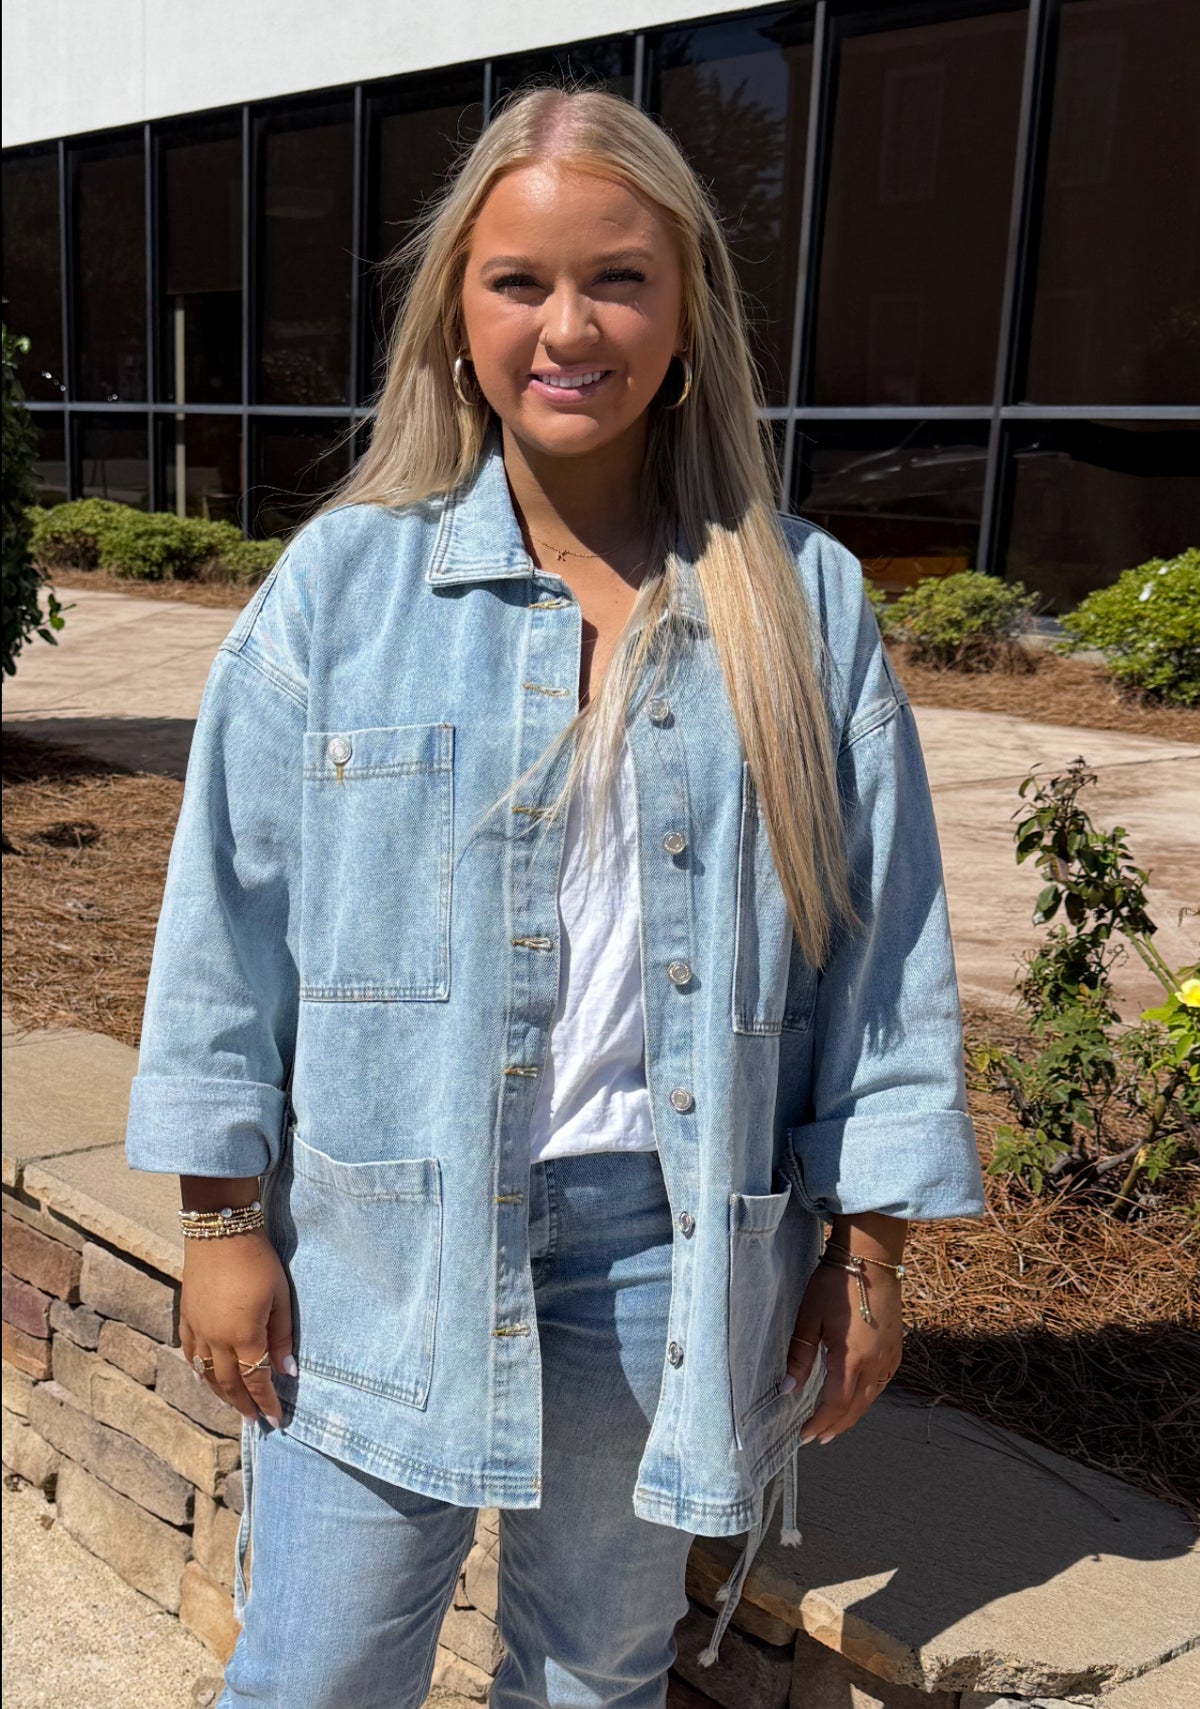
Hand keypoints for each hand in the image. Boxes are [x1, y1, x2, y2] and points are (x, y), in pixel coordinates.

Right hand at [180, 1230, 294, 1428]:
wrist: (220, 1231)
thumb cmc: (258, 1261)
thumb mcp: (280, 1297)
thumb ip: (282, 1336)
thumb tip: (288, 1371)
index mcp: (244, 1337)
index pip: (257, 1381)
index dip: (266, 1402)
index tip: (275, 1421)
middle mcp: (217, 1341)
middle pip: (230, 1384)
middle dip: (244, 1405)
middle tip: (254, 1420)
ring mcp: (198, 1330)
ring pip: (207, 1374)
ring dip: (221, 1394)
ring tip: (234, 1405)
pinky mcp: (186, 1317)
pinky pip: (190, 1353)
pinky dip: (198, 1371)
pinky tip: (203, 1377)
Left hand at [785, 1258, 902, 1445]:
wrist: (871, 1258)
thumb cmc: (835, 1284)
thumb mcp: (809, 1318)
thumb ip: (800, 1356)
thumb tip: (789, 1389)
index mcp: (852, 1359)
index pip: (835, 1405)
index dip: (819, 1423)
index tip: (804, 1435)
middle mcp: (875, 1364)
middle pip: (855, 1408)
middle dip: (834, 1426)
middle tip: (817, 1438)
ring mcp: (889, 1358)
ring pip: (870, 1399)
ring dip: (850, 1415)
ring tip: (832, 1425)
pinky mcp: (896, 1350)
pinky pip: (880, 1384)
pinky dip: (865, 1398)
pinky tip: (855, 1399)